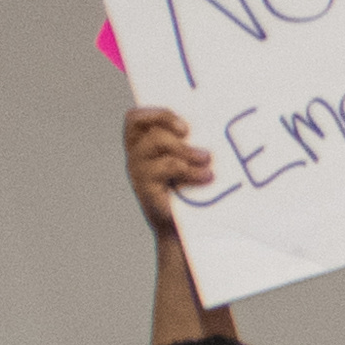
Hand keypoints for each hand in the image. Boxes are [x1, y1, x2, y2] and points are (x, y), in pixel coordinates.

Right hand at [125, 107, 215, 233]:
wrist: (181, 230)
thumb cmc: (187, 191)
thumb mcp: (185, 162)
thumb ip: (186, 143)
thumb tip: (209, 126)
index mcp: (140, 145)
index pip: (135, 117)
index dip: (156, 113)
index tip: (183, 126)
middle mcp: (134, 155)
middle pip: (144, 124)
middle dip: (170, 124)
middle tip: (192, 137)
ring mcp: (137, 171)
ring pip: (157, 141)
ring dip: (186, 148)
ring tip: (207, 159)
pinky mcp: (145, 188)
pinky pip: (168, 166)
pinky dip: (191, 169)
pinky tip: (206, 176)